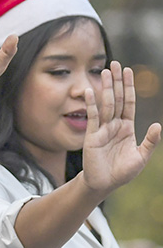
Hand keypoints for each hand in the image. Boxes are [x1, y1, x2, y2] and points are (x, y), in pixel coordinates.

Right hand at [79, 62, 160, 196]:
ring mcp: (102, 129)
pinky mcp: (92, 136)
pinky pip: (93, 117)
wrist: (104, 184)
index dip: (128, 87)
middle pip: (116, 98)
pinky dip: (91, 104)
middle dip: (116, 81)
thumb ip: (150, 141)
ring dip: (105, 88)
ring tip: (104, 72)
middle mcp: (114, 125)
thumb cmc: (122, 172)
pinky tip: (91, 91)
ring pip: (105, 104)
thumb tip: (158, 125)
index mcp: (126, 127)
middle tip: (114, 63)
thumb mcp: (141, 157)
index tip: (128, 71)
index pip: (128, 102)